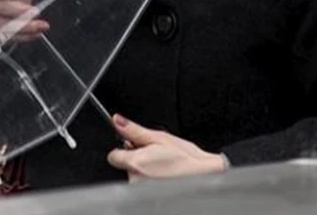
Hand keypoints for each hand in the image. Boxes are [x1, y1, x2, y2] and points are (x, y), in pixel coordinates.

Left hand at [106, 114, 226, 181]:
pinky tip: (162, 174)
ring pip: (133, 175)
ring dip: (142, 169)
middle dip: (135, 158)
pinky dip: (149, 179)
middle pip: (124, 165)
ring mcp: (141, 189)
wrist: (203, 175)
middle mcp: (135, 179)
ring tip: (161, 164)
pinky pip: (141, 184)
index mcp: (135, 162)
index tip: (134, 146)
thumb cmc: (185, 158)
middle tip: (154, 154)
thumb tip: (117, 121)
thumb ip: (134, 130)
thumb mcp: (159, 137)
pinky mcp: (148, 195)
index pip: (113, 156)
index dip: (123, 148)